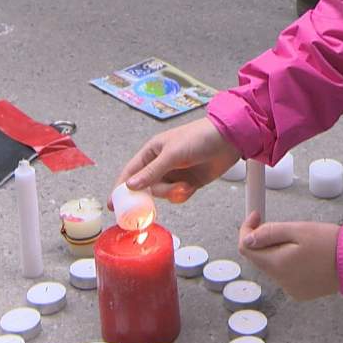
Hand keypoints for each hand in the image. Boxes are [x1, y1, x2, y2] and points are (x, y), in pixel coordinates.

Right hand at [113, 117, 238, 204]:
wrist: (229, 140)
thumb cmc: (198, 138)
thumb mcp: (172, 154)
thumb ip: (151, 172)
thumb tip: (130, 186)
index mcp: (152, 152)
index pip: (130, 172)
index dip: (121, 188)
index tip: (113, 205)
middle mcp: (161, 164)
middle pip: (148, 187)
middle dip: (158, 193)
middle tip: (171, 190)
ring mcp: (175, 174)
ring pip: (163, 194)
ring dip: (173, 193)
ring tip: (185, 186)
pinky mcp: (189, 182)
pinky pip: (178, 196)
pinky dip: (183, 195)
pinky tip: (191, 188)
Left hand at [238, 211, 339, 300]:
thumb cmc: (330, 243)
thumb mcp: (298, 230)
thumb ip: (270, 233)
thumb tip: (247, 238)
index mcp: (277, 264)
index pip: (245, 248)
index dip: (247, 229)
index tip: (256, 215)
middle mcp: (280, 281)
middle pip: (260, 257)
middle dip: (265, 240)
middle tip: (283, 227)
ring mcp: (291, 289)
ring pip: (273, 266)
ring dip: (278, 252)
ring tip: (301, 242)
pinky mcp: (301, 293)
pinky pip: (286, 275)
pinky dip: (290, 264)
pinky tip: (307, 256)